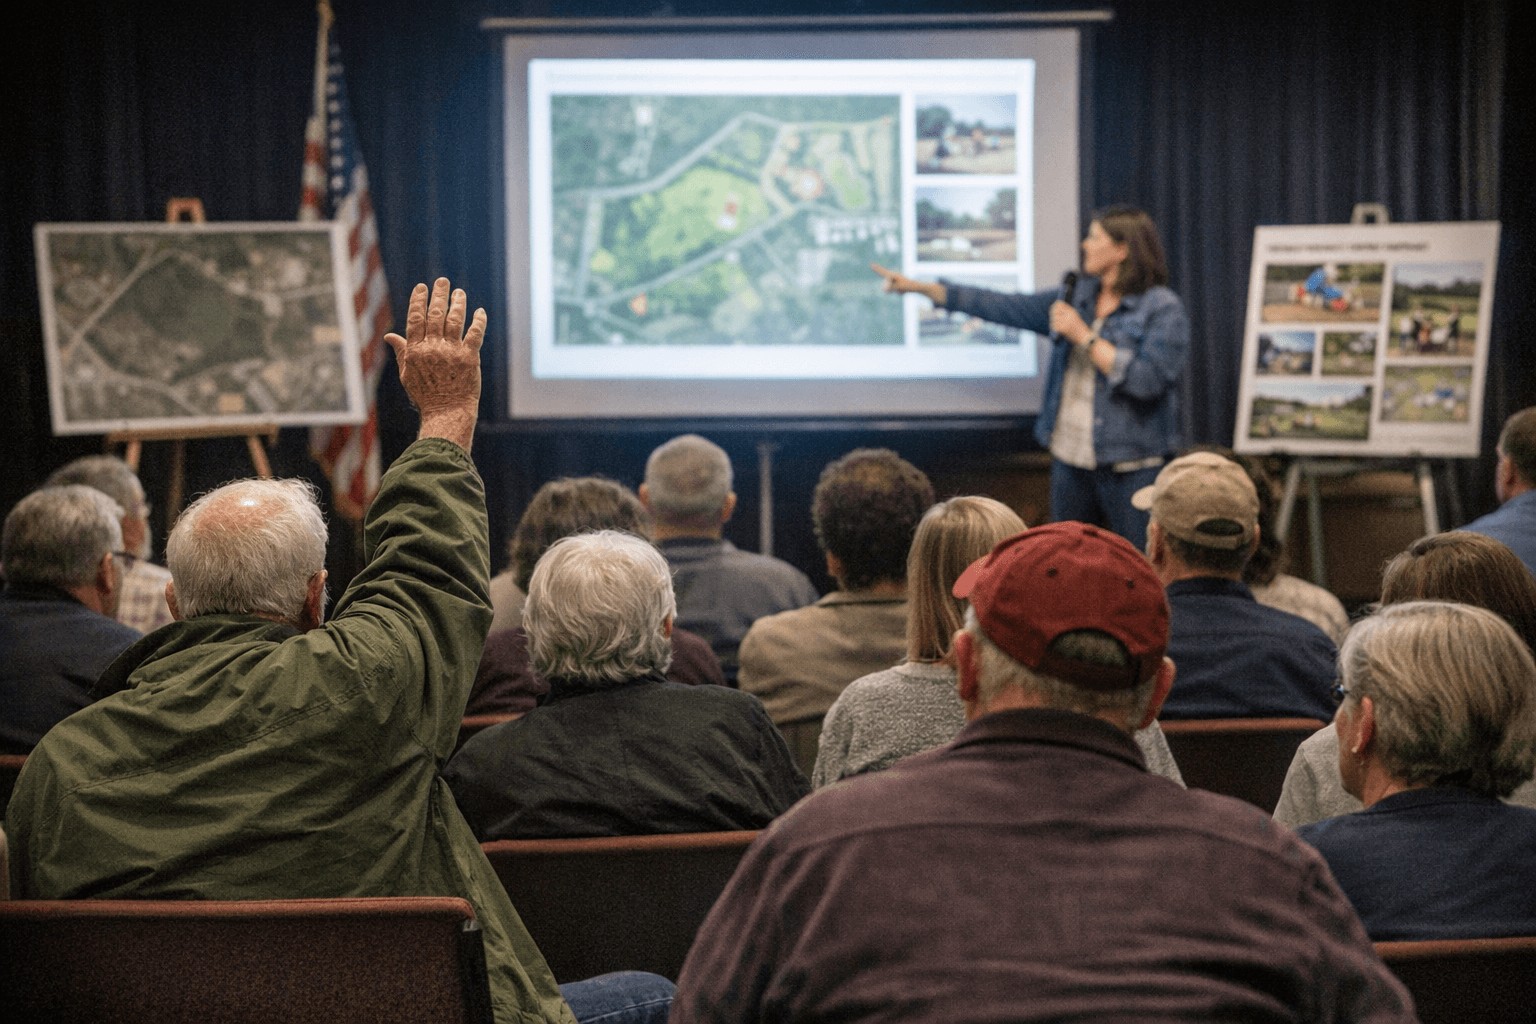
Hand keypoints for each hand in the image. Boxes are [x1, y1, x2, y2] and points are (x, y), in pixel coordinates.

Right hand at [385, 277, 485, 449]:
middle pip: (435, 314)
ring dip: (457, 303)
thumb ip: (402, 351)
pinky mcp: (470, 358)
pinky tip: (479, 311)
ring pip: (455, 320)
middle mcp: (433, 348)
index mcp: (416, 351)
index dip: (419, 300)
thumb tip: (389, 336)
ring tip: (459, 292)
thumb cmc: (426, 395)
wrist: (447, 413)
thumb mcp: (408, 374)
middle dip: (438, 295)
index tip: (422, 287)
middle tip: (442, 281)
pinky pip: (475, 334)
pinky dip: (478, 321)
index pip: (415, 319)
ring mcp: (452, 352)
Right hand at [871, 263, 945, 305]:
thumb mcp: (897, 287)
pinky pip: (890, 290)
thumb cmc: (906, 285)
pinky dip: (894, 291)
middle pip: (884, 285)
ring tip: (900, 288)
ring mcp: (892, 280)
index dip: (876, 268)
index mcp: (892, 274)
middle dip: (889, 288)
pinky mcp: (894, 284)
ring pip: (886, 289)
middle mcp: (891, 276)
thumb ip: (890, 288)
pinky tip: (900, 289)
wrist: (914, 286)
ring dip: (892, 290)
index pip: (882, 272)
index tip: (871, 264)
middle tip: (898, 287)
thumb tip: (884, 289)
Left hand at [1049, 300, 1090, 344]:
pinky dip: (1054, 327)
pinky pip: (1052, 325)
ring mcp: (1065, 322)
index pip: (1058, 304)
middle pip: (1053, 311)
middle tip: (1056, 318)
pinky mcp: (1062, 329)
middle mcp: (1067, 316)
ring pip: (1052, 318)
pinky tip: (1059, 328)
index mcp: (1071, 311)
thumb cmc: (1078, 325)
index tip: (1053, 309)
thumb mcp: (1074, 314)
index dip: (1054, 306)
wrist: (1082, 336)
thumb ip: (1066, 309)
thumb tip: (1055, 303)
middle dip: (1053, 314)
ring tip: (1060, 324)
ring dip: (1054, 321)